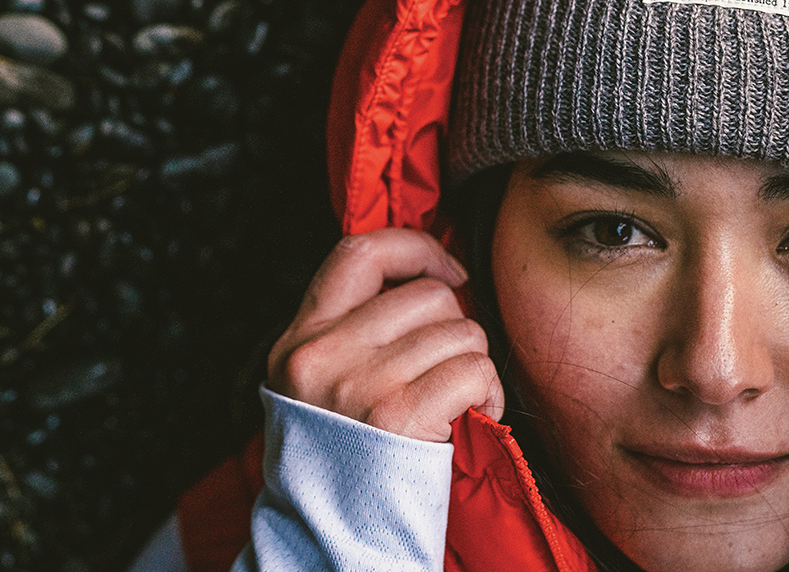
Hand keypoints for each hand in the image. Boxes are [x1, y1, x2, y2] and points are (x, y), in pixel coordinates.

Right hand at [268, 228, 504, 442]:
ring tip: (455, 401)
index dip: (415, 247)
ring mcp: (358, 383)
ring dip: (475, 365)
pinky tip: (472, 415)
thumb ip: (354, 331)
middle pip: (427, 295)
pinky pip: (473, 369)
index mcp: (300, 340)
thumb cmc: (345, 463)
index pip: (358, 251)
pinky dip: (488, 391)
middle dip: (457, 328)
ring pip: (461, 331)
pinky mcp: (397, 415)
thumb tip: (432, 279)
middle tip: (448, 370)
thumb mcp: (320, 387)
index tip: (447, 272)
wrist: (332, 541)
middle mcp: (322, 354)